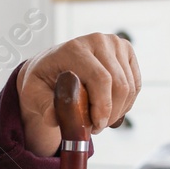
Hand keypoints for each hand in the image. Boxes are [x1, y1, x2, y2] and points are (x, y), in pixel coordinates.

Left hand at [16, 33, 139, 156]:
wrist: (52, 66)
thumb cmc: (43, 81)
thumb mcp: (34, 95)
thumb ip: (44, 106)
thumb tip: (54, 117)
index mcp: (75, 48)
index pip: (101, 79)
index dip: (103, 106)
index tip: (96, 125)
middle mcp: (98, 41)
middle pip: (119, 85)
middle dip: (111, 113)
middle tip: (97, 127)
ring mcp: (115, 44)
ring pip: (130, 87)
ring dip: (118, 110)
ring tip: (99, 119)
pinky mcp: (127, 52)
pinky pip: (135, 85)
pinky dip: (125, 103)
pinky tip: (110, 108)